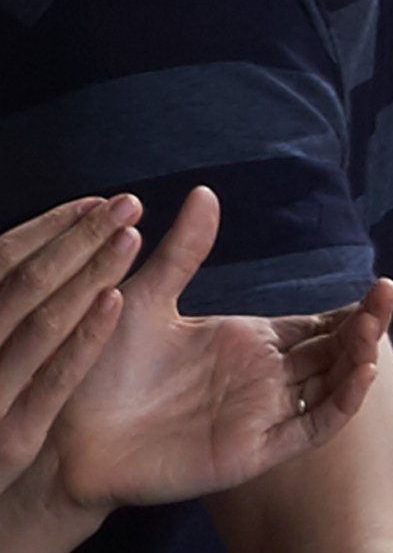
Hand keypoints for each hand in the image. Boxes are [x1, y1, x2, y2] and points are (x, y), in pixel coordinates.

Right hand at [0, 195, 141, 495]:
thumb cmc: (3, 397)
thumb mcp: (4, 340)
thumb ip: (19, 297)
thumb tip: (60, 231)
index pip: (0, 264)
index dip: (48, 229)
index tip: (96, 201)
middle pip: (23, 286)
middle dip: (76, 240)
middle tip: (128, 204)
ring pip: (38, 326)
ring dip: (86, 275)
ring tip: (131, 236)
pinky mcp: (11, 440)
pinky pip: (51, 381)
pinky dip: (83, 338)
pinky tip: (117, 300)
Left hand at [49, 186, 392, 510]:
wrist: (65, 431)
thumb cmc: (102, 368)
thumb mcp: (146, 298)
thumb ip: (183, 251)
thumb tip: (206, 191)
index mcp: (249, 342)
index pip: (319, 325)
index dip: (352, 309)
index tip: (379, 283)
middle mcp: (263, 378)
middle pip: (335, 351)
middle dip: (367, 324)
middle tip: (387, 292)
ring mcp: (260, 415)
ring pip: (329, 387)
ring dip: (360, 359)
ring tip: (376, 325)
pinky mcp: (250, 451)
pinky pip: (308, 430)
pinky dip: (340, 405)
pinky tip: (359, 373)